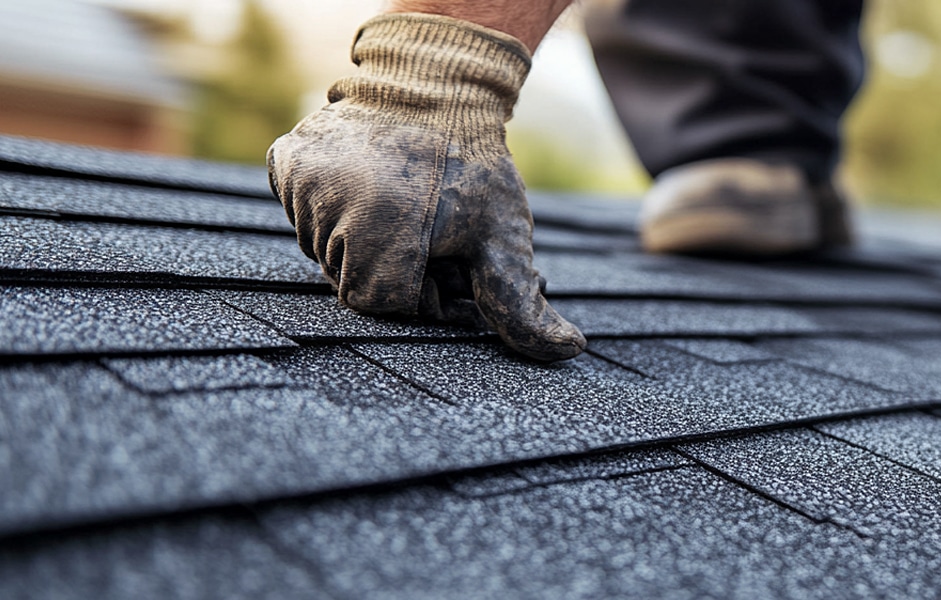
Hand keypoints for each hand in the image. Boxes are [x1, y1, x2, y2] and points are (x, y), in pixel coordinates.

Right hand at [267, 13, 584, 361]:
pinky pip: (302, 216)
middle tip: (427, 229)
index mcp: (376, 229)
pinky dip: (332, 213)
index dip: (418, 289)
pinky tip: (367, 188)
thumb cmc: (476, 170)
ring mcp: (300, 183)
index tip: (444, 256)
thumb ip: (521, 305)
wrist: (438, 88)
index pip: (380, 302)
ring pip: (324, 251)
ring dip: (361, 242)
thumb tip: (571, 349)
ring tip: (400, 205)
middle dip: (393, 267)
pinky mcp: (285, 163)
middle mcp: (326, 205)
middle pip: (350, 280)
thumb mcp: (504, 238)